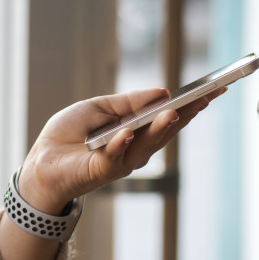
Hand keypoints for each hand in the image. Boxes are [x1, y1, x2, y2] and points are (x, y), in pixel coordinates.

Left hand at [18, 86, 224, 211]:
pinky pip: (114, 156)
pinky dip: (120, 143)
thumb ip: (129, 102)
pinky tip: (127, 132)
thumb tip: (162, 91)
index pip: (171, 115)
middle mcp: (137, 148)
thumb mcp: (101, 107)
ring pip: (147, 144)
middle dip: (187, 113)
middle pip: (167, 129)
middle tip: (206, 97)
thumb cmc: (71, 133)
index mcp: (139, 130)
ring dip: (159, 128)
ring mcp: (123, 161)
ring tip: (173, 111)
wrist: (43, 160)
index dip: (192, 103)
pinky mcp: (102, 171)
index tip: (215, 88)